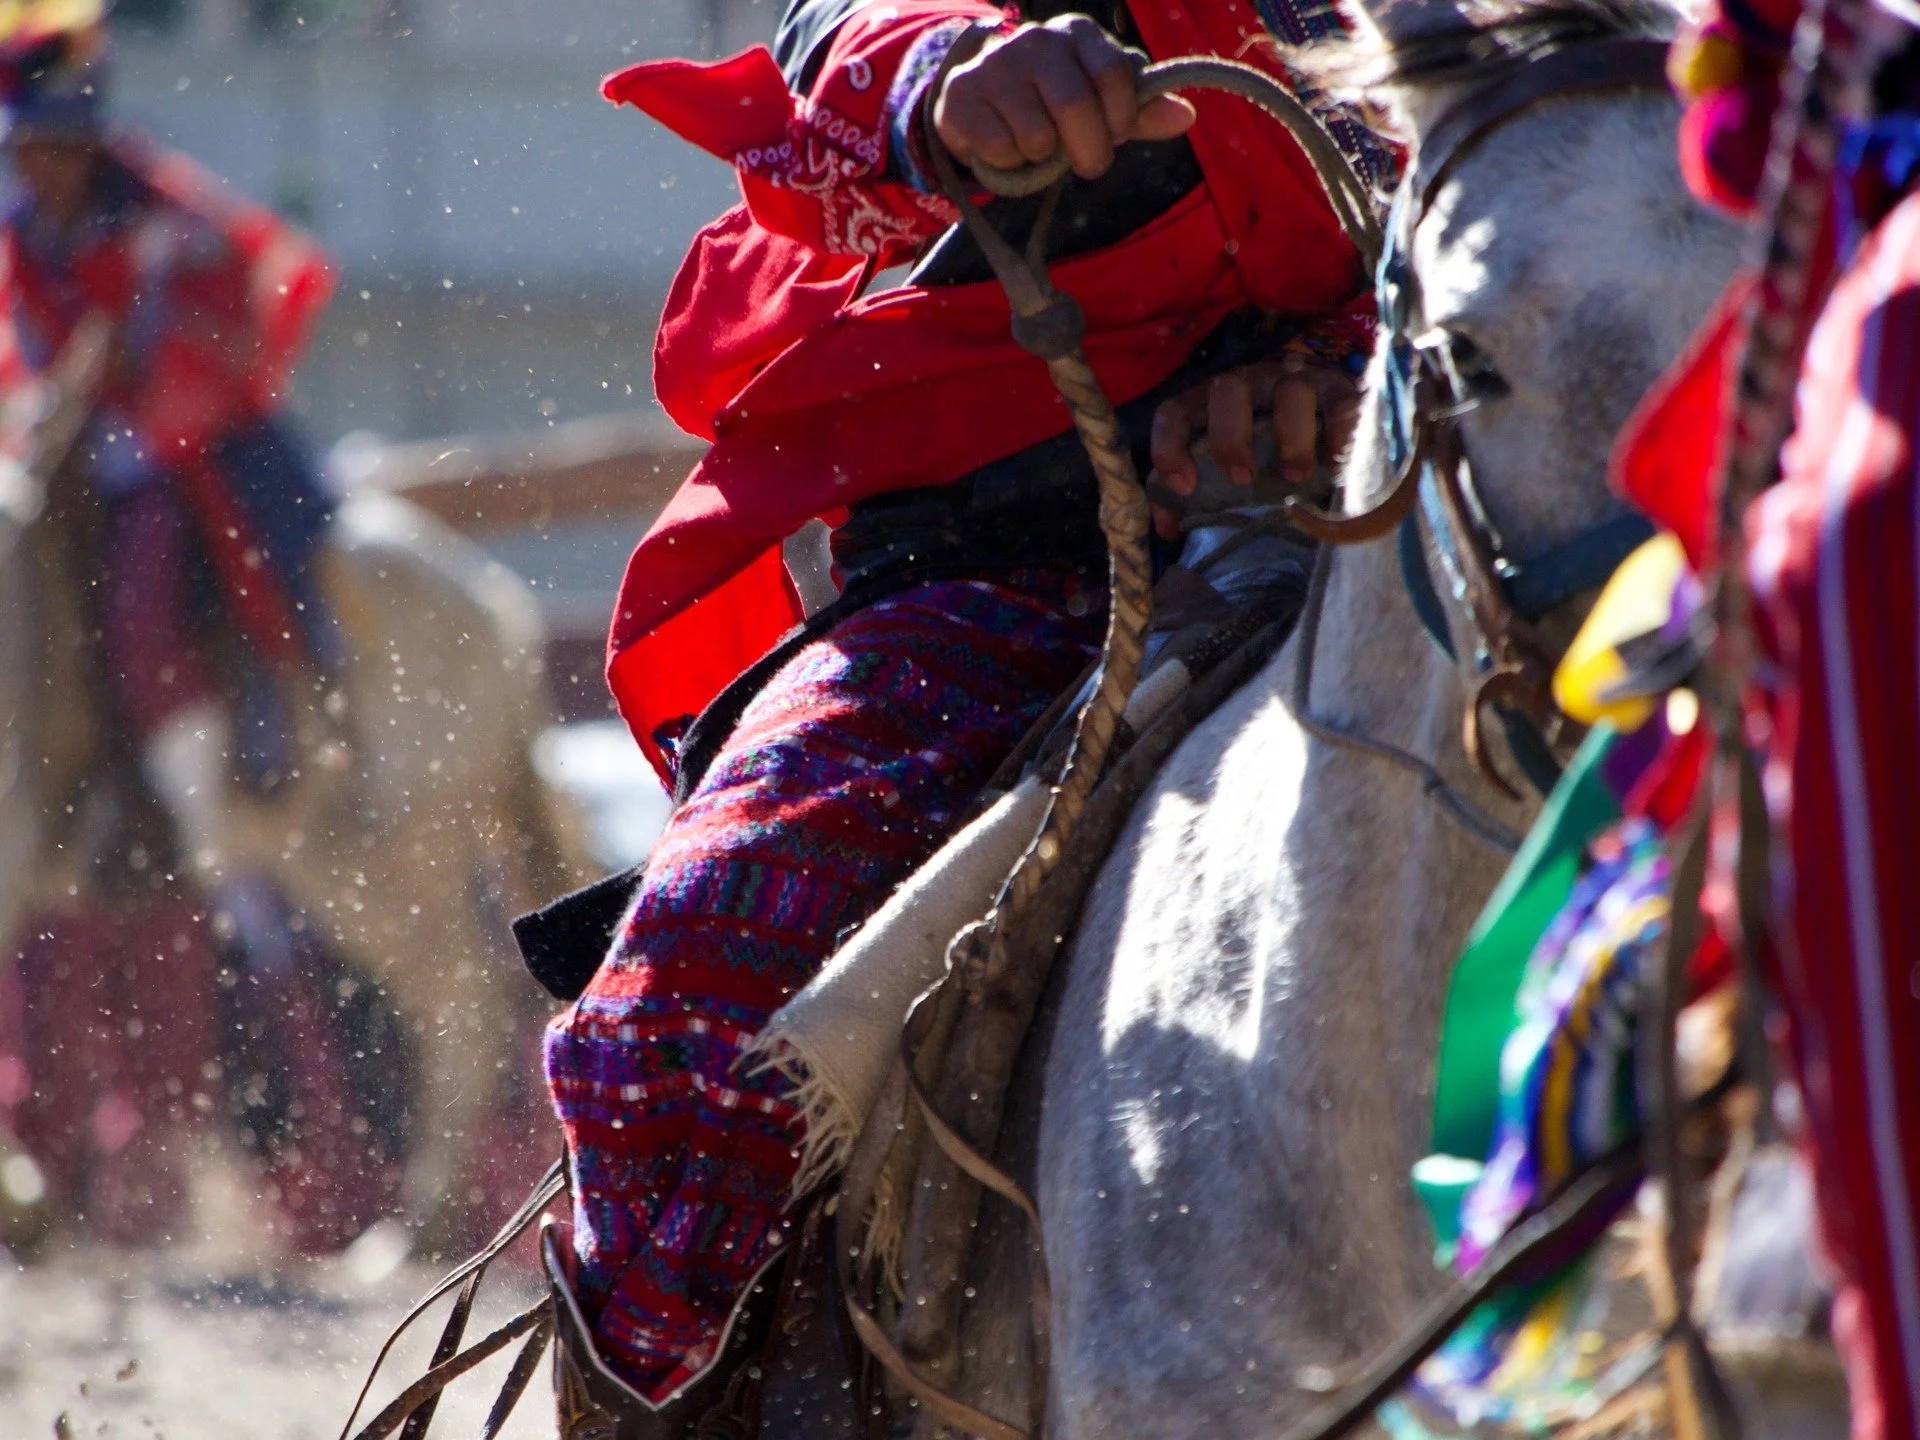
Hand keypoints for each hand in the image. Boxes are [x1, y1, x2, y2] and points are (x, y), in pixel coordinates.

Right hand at [931, 16, 1195, 181]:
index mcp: (1077, 34)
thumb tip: (1186, 116)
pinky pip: (1002, 152)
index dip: (1121, 117)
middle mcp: (1035, 40)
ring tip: (1037, 145)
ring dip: (1044, 160)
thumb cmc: (1052, 102)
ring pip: (1037, 138)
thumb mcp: (1101, 102)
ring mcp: (995, 67)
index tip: (1116, 133)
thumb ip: (1141, 111)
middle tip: (1087, 163)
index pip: (1114, 74)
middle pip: (1075, 108)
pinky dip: (1010, 165)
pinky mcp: (961, 98)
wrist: (978, 98)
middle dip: (1090, 152)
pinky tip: (1005, 146)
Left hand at [1147, 356, 1360, 539]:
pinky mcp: (1340, 391)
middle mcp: (1249, 384)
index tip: (1185, 487)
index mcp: (1210, 406)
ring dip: (1291, 436)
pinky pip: (1342, 404)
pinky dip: (1340, 433)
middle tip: (1243, 479)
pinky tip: (1335, 465)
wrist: (1325, 428)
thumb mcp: (1224, 472)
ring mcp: (1296, 382)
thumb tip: (1169, 528)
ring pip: (1291, 390)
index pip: (1175, 413)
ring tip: (1295, 477)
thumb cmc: (1260, 456)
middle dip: (1231, 436)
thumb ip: (1192, 497)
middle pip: (1229, 390)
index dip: (1171, 447)